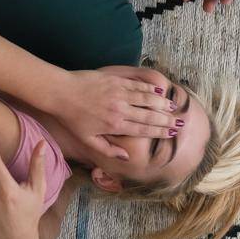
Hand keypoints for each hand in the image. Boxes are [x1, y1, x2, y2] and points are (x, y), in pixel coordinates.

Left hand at [48, 67, 182, 165]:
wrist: (61, 92)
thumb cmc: (72, 118)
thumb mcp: (87, 140)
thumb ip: (108, 150)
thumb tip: (126, 158)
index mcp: (115, 125)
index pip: (143, 129)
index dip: (159, 131)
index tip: (171, 132)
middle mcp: (120, 109)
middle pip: (149, 114)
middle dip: (166, 119)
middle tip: (179, 121)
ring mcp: (118, 93)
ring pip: (146, 98)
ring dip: (161, 103)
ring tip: (173, 106)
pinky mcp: (115, 80)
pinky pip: (136, 85)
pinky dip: (148, 88)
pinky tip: (158, 91)